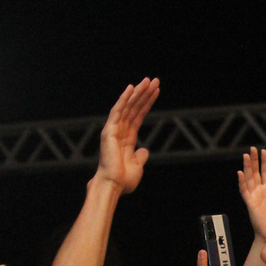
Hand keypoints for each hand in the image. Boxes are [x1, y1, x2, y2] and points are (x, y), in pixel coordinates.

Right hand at [95, 77, 159, 193]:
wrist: (114, 185)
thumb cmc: (123, 180)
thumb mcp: (137, 166)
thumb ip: (140, 156)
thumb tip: (145, 150)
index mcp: (127, 138)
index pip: (139, 115)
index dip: (147, 103)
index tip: (156, 91)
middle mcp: (120, 131)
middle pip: (134, 107)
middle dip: (144, 93)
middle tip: (154, 80)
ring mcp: (114, 129)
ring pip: (127, 106)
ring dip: (138, 92)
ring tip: (148, 81)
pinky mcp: (109, 130)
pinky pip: (117, 111)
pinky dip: (123, 99)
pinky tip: (131, 89)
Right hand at [237, 147, 265, 241]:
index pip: (265, 173)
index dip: (264, 163)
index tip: (264, 152)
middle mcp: (260, 192)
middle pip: (255, 173)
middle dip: (254, 161)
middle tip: (252, 149)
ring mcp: (254, 197)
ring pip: (249, 179)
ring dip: (247, 167)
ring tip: (246, 156)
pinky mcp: (250, 204)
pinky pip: (244, 191)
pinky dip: (242, 182)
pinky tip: (240, 172)